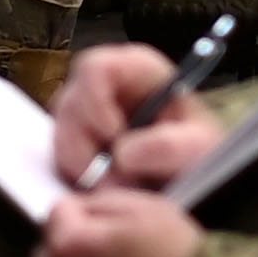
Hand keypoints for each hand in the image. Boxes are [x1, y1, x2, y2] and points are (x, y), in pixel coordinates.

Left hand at [35, 186, 202, 256]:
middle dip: (69, 247)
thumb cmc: (179, 256)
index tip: (110, 221)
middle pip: (48, 254)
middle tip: (107, 250)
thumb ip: (102, 203)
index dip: (84, 211)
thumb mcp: (147, 208)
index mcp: (70, 247)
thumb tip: (80, 210)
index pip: (57, 213)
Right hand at [47, 44, 223, 191]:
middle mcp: (105, 86)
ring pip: (60, 133)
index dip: (94, 98)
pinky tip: (102, 188)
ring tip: (114, 188)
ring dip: (80, 164)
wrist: (190, 179)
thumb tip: (124, 154)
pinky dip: (75, 175)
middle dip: (84, 144)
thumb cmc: (198, 152)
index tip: (111, 134)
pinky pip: (58, 155)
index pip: (96, 67)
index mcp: (136, 70)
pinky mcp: (77, 142)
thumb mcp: (199, 147)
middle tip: (110, 178)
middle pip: (70, 102)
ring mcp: (87, 114)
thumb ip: (170, 146)